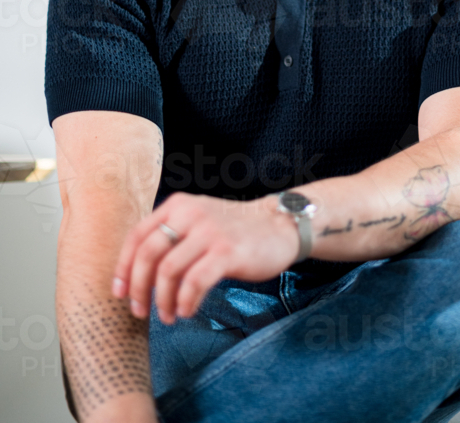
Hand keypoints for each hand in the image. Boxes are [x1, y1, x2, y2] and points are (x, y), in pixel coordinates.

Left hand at [112, 193, 298, 323]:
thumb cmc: (234, 231)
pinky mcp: (227, 251)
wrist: (279, 226)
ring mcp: (209, 232)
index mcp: (178, 205)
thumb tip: (137, 273)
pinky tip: (188, 311)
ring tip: (168, 316)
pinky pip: (195, 282)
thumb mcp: (198, 221)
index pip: (137, 235)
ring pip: (168, 271)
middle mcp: (190, 214)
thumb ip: (172, 236)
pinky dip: (186, 301)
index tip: (119, 293)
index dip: (123, 267)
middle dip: (138, 288)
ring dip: (163, 301)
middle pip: (148, 254)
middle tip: (140, 311)